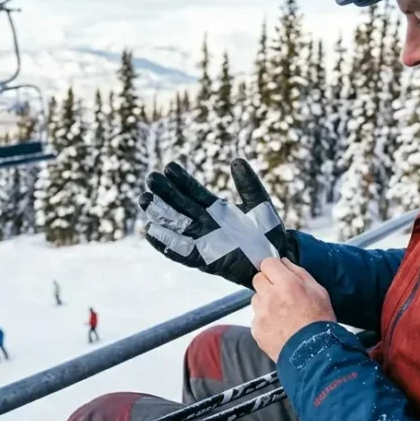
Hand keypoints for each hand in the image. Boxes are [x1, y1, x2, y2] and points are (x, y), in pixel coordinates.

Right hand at [139, 159, 297, 287]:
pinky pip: (182, 252)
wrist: (274, 259)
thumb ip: (248, 184)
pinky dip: (167, 244)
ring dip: (160, 214)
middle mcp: (205, 223)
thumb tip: (236, 161)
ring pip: (176, 226)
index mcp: (216, 209)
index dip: (181, 179)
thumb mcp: (259, 203)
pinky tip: (151, 232)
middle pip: (180, 205)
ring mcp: (203, 241)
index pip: (194, 190)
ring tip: (145, 200)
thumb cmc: (267, 232)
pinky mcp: (205, 260)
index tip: (169, 167)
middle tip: (150, 178)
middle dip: (165, 193)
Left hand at [251, 257, 335, 362]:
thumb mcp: (319, 292)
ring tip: (282, 314)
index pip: (267, 263)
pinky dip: (265, 320)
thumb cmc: (319, 323)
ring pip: (256, 299)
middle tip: (281, 294)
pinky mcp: (257, 329)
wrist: (314, 355)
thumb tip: (284, 262)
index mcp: (287, 285)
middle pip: (258, 279)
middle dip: (268, 284)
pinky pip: (257, 318)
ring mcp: (262, 314)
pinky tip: (279, 327)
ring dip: (265, 302)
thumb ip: (299, 273)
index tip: (278, 274)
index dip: (273, 268)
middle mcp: (271, 297)